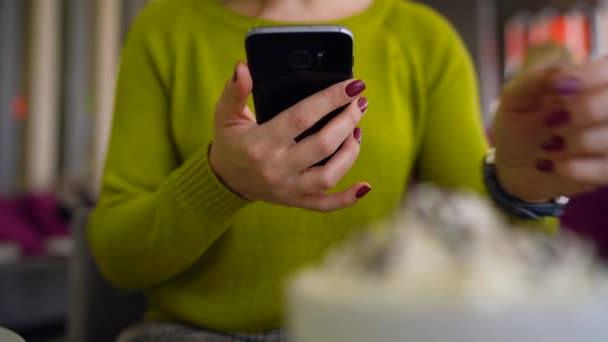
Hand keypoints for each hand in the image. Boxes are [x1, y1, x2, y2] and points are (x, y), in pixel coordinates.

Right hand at [209, 62, 370, 211]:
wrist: (224, 181)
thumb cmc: (230, 142)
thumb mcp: (225, 115)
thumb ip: (234, 91)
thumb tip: (244, 67)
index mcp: (261, 143)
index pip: (302, 117)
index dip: (330, 99)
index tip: (353, 84)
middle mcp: (277, 168)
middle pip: (323, 144)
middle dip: (347, 120)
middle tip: (360, 103)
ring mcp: (289, 188)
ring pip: (330, 175)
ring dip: (350, 152)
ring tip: (357, 130)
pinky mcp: (296, 201)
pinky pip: (326, 205)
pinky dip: (347, 198)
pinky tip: (364, 186)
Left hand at [493, 60, 607, 200]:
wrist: (512, 168)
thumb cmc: (517, 127)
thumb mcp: (514, 101)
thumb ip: (533, 81)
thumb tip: (560, 73)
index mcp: (588, 83)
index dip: (595, 75)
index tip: (562, 89)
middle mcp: (605, 109)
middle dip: (590, 109)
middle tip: (554, 121)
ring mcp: (607, 140)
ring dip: (582, 141)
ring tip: (548, 145)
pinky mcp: (606, 169)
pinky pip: (606, 168)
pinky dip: (578, 168)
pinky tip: (553, 165)